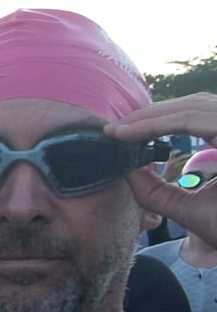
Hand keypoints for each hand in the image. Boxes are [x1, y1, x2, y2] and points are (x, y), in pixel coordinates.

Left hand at [108, 93, 216, 244]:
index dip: (159, 119)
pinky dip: (157, 124)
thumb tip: (126, 169)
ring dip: (150, 116)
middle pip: (196, 105)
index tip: (122, 132)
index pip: (198, 116)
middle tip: (113, 129)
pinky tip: (129, 134)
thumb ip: (155, 191)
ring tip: (119, 130)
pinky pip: (191, 119)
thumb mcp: (184, 206)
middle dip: (151, 114)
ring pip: (194, 106)